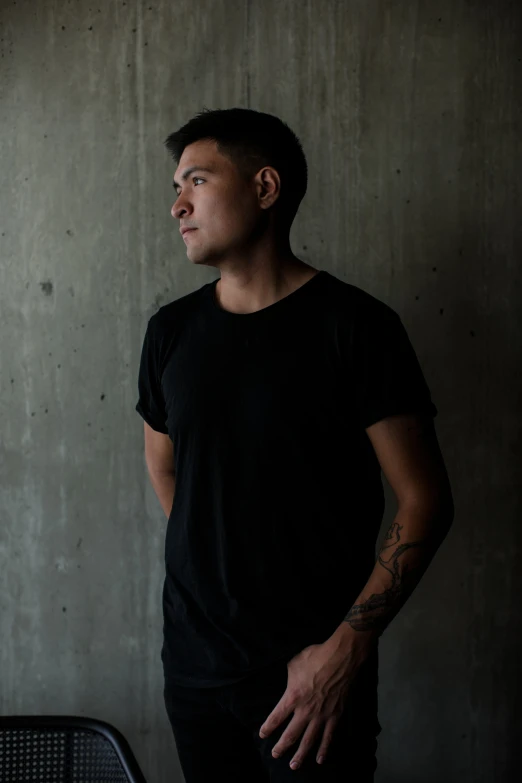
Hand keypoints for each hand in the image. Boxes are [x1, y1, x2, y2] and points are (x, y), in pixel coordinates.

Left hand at [258, 639, 358, 770]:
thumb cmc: (316, 657)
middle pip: (291, 734)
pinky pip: (328, 737)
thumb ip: (289, 678)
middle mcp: (305, 710)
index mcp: (293, 697)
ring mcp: (321, 715)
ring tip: (293, 766)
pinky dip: (324, 749)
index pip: (276, 717)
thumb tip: (290, 683)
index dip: (268, 727)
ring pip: (309, 740)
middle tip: (275, 755)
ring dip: (300, 754)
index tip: (263, 734)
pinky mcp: (335, 716)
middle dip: (282, 746)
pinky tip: (319, 759)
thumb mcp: (294, 664)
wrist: (341, 658)